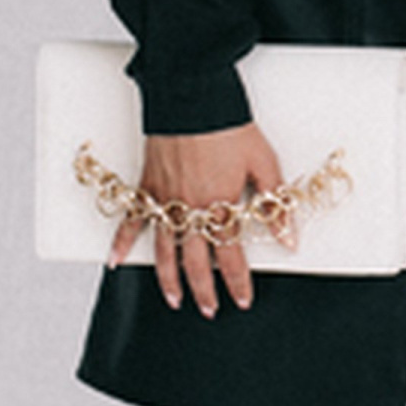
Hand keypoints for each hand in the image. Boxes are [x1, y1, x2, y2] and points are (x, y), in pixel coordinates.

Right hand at [109, 121, 291, 315]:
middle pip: (196, 261)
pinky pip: (132, 219)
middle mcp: (191, 208)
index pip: (231, 256)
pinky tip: (115, 261)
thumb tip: (290, 239)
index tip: (242, 300)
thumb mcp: (264, 162)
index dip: (237, 282)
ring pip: (164, 249)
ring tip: (173, 299)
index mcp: (221, 205)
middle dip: (204, 290)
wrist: (192, 95)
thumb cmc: (229, 126)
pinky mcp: (147, 185)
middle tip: (209, 310)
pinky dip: (121, 241)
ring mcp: (165, 199)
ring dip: (168, 278)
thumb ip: (276, 204)